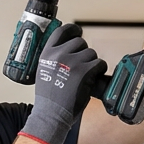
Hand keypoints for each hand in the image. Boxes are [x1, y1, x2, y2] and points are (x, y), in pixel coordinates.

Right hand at [21, 24, 106, 143]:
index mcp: (47, 53)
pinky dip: (99, 70)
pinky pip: (100, 63)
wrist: (51, 114)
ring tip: (84, 76)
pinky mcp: (85, 71)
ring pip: (91, 53)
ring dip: (91, 63)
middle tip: (81, 66)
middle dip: (83, 52)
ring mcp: (72, 62)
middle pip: (80, 42)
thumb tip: (67, 48)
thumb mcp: (43, 71)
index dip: (73, 30)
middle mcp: (59, 54)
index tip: (78, 32)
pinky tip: (92, 78)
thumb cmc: (48, 97)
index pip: (62, 31)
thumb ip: (53, 58)